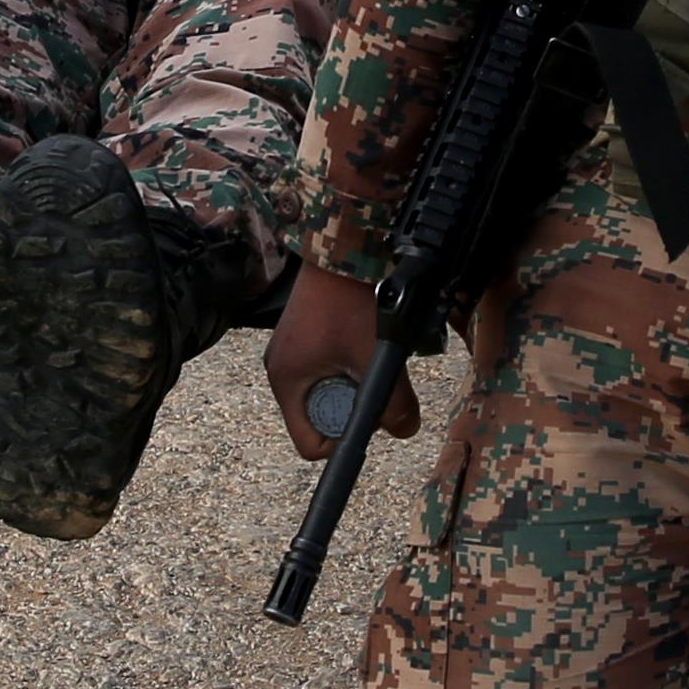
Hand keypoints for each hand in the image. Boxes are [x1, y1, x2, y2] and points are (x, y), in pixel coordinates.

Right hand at [264, 265, 416, 462]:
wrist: (345, 244)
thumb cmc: (350, 297)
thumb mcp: (377, 356)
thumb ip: (394, 402)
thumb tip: (404, 430)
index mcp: (287, 381)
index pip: (309, 444)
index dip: (343, 440)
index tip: (369, 418)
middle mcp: (284, 369)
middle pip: (322, 418)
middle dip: (353, 408)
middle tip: (376, 382)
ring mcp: (295, 350)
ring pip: (330, 390)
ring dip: (356, 383)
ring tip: (374, 355)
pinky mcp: (308, 334)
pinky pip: (330, 366)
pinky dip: (352, 363)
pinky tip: (369, 341)